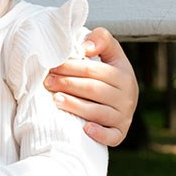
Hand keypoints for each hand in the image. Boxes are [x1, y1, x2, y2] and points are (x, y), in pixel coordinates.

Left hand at [45, 27, 138, 146]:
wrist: (119, 99)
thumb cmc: (106, 73)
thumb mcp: (109, 52)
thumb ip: (101, 39)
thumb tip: (85, 47)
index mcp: (124, 74)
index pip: (95, 70)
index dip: (72, 67)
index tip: (53, 65)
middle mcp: (127, 96)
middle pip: (94, 90)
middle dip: (68, 84)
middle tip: (47, 82)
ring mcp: (124, 116)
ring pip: (99, 112)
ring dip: (76, 106)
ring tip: (55, 100)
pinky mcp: (119, 133)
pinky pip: (112, 136)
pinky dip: (100, 133)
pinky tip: (85, 129)